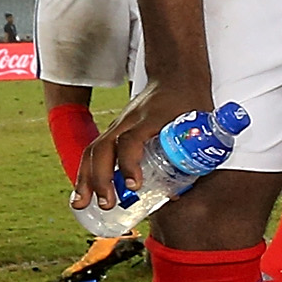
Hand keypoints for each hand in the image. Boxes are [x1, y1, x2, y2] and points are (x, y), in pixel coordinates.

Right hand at [76, 76, 204, 212]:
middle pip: (104, 147)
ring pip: (94, 149)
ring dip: (86, 178)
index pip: (131, 140)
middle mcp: (128, 121)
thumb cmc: (190, 104)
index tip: (134, 185)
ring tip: (81, 204)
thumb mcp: (199, 126)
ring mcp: (118, 124)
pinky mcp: (113, 130)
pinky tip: (82, 192)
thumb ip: (193, 157)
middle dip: (101, 178)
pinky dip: (86, 171)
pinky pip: (94, 150)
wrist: (175, 78)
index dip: (129, 163)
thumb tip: (176, 196)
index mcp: (151, 119)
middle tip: (107, 204)